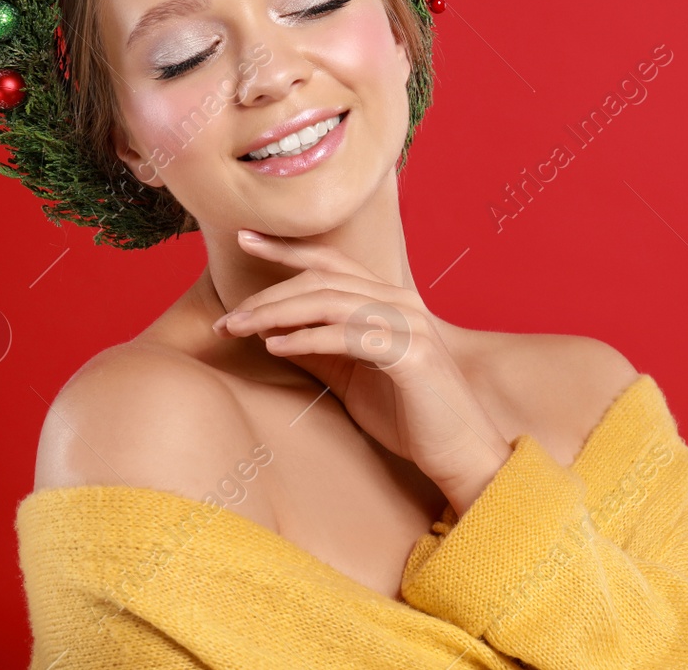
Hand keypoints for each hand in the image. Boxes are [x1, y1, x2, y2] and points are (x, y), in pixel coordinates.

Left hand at [214, 229, 511, 515]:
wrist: (459, 450)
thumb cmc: (408, 414)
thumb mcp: (354, 376)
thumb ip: (321, 349)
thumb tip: (271, 331)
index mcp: (389, 301)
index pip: (332, 263)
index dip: (287, 247)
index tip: (245, 237)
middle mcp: (401, 303)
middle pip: (323, 281)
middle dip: (268, 295)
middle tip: (228, 318)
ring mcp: (409, 326)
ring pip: (332, 302)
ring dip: (278, 313)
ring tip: (240, 328)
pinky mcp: (412, 355)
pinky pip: (350, 337)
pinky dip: (309, 338)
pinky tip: (277, 346)